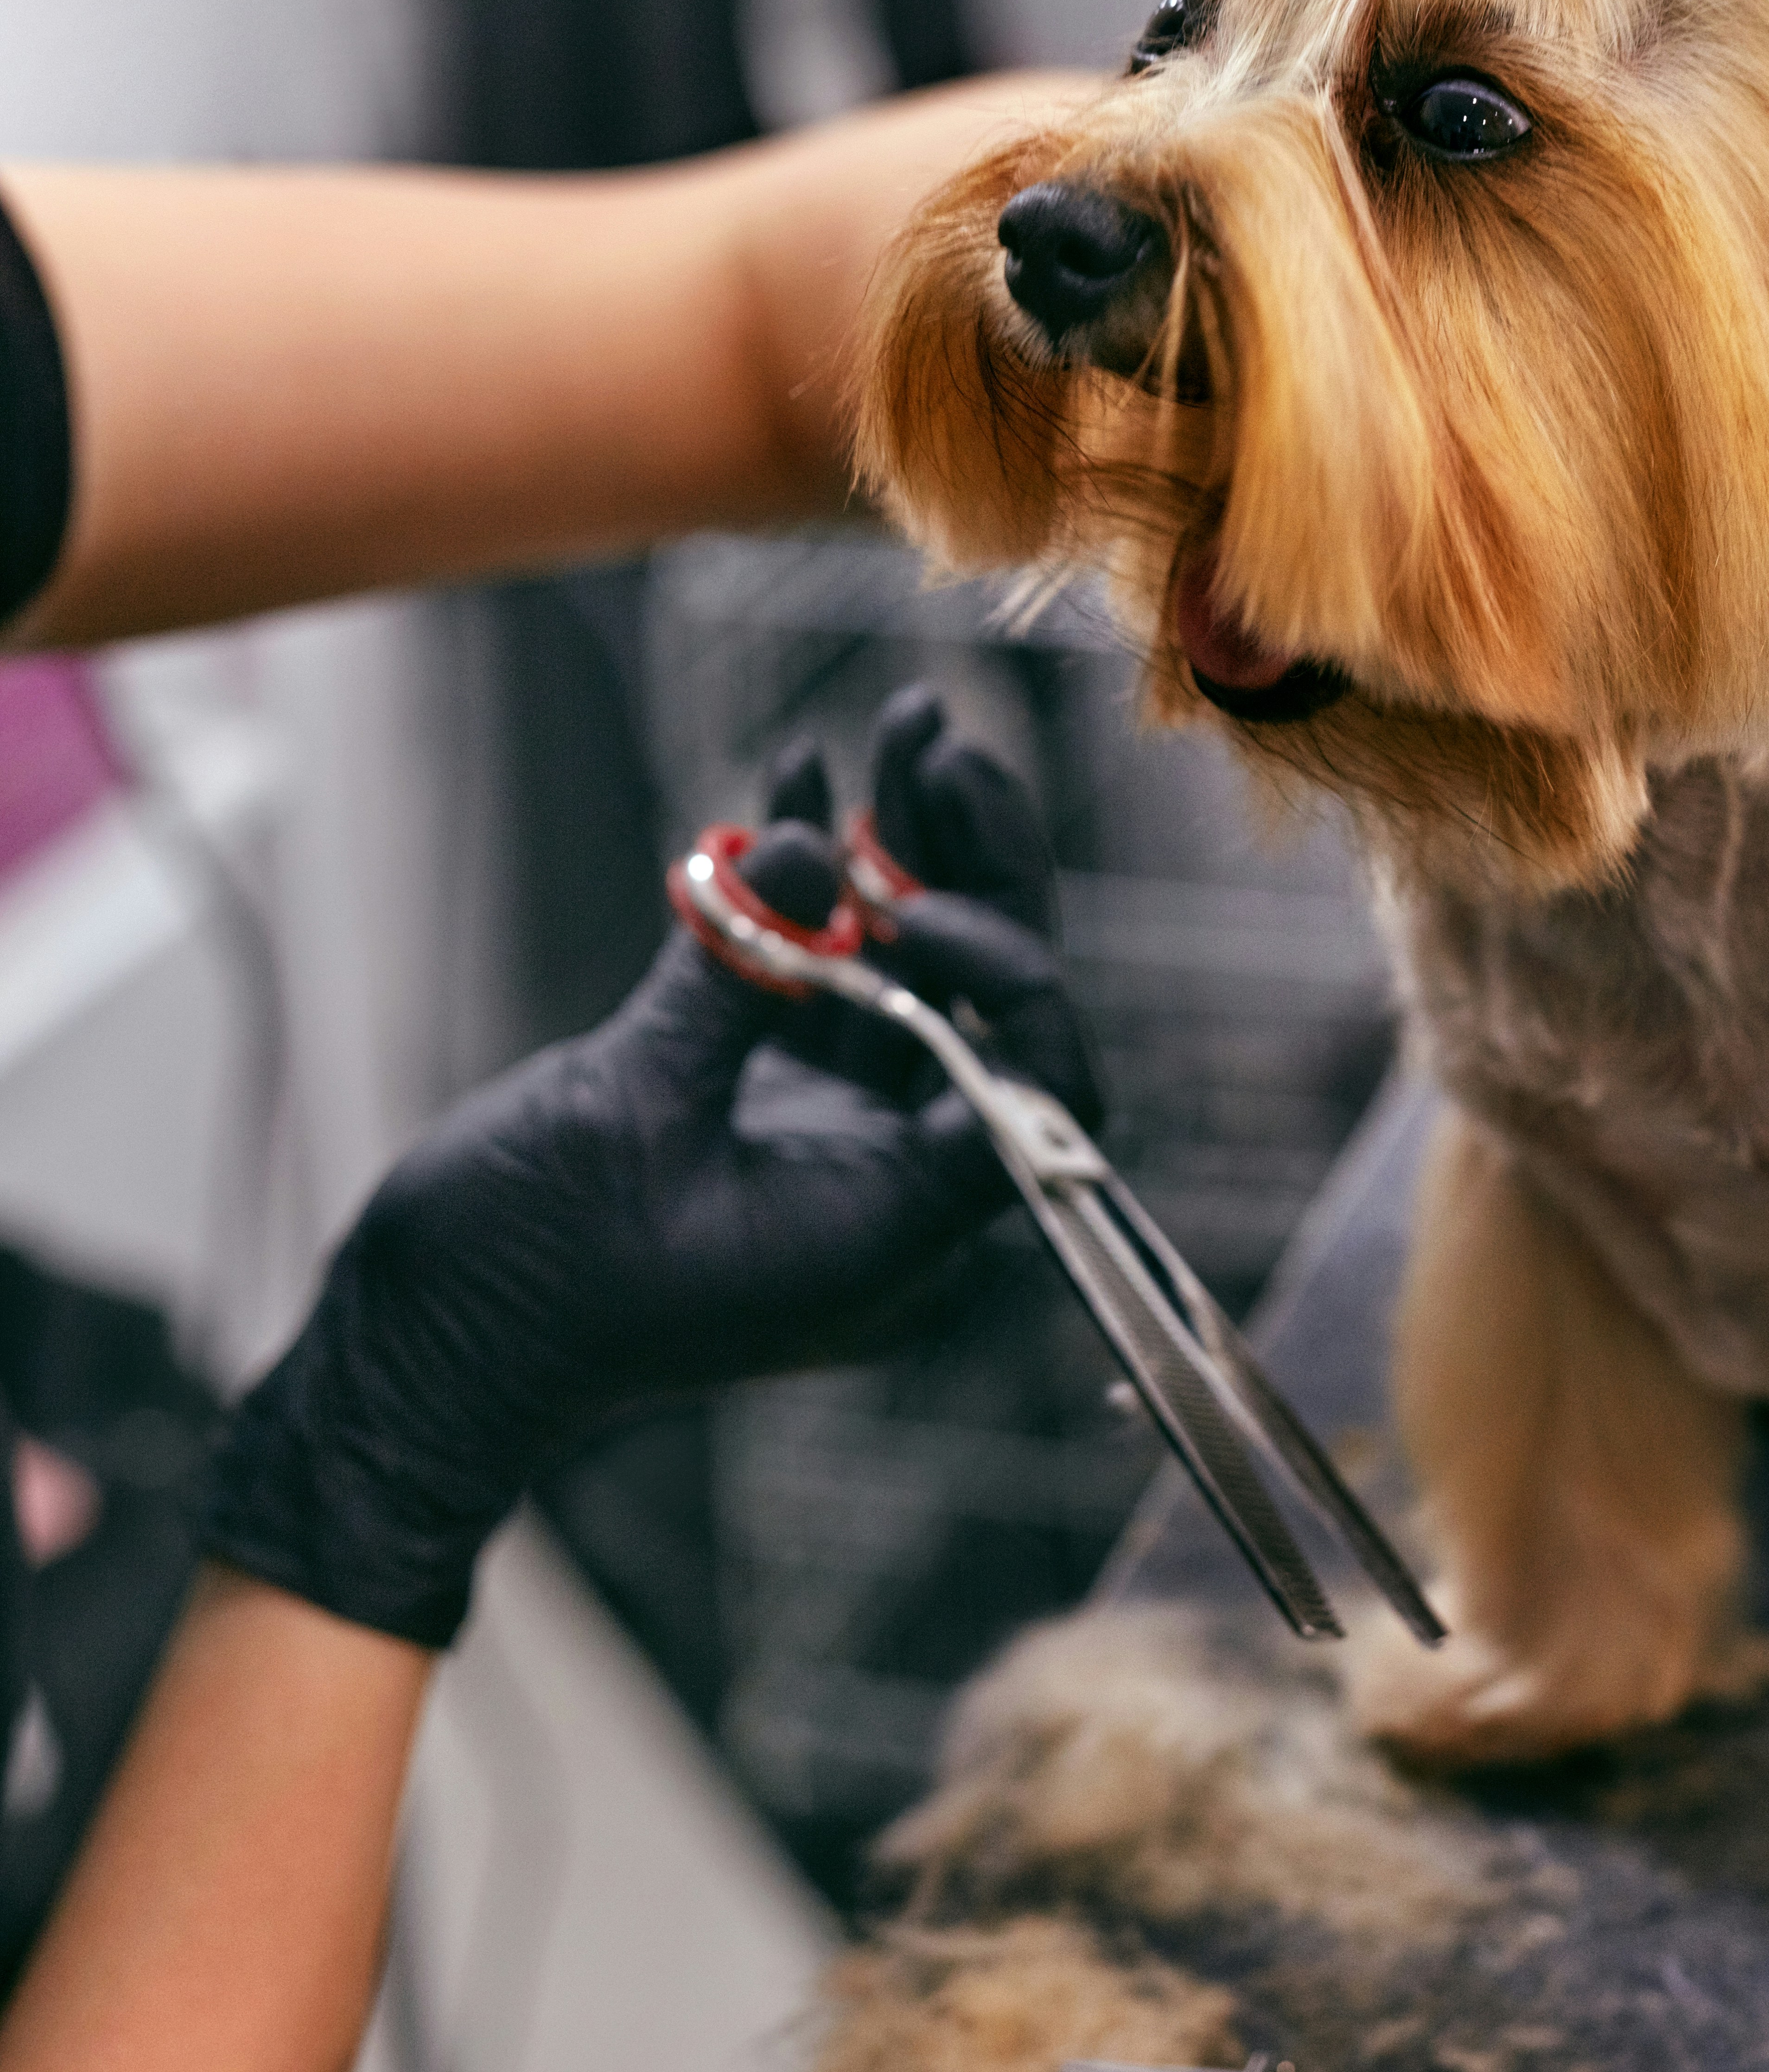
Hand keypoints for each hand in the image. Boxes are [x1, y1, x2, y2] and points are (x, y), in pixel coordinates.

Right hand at [201, 692, 1097, 1648]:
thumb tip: (810, 846)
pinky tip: (802, 780)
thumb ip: (736, 980)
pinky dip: (814, 885)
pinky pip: (823, 975)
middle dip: (971, 863)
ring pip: (908, 973)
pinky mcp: (761, 1095)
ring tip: (901, 722)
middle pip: (983, 1003)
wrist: (427, 1349)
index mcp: (897, 1227)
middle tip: (937, 740)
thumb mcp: (632, 1109)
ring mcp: (829, 1133)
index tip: (913, 906)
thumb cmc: (527, 1271)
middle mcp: (888, 1179)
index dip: (1008, 975)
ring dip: (902, 848)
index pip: (1038, 1086)